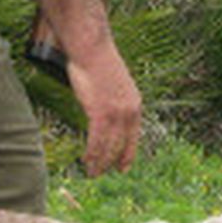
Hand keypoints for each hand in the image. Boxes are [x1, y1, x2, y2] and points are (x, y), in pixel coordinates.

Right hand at [66, 40, 141, 175]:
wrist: (91, 48)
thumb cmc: (97, 62)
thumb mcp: (113, 85)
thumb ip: (113, 101)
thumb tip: (105, 112)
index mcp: (135, 105)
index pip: (133, 137)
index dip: (128, 155)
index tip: (122, 168)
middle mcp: (130, 112)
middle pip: (120, 146)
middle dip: (110, 163)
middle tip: (100, 174)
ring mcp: (116, 113)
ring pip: (108, 147)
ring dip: (99, 163)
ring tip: (91, 173)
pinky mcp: (100, 113)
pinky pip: (96, 141)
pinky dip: (91, 154)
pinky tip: (86, 161)